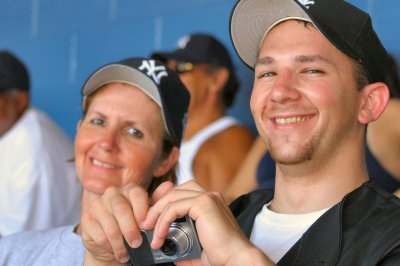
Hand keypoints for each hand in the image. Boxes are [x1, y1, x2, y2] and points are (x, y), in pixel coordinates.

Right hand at [81, 182, 172, 264]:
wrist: (115, 243)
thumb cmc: (135, 226)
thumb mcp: (149, 215)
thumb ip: (158, 202)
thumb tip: (169, 185)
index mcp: (129, 189)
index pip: (136, 194)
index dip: (142, 211)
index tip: (146, 226)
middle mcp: (112, 194)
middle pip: (121, 209)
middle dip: (130, 229)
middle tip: (137, 243)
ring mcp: (97, 205)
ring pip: (110, 225)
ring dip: (120, 243)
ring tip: (127, 253)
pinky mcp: (87, 220)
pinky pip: (98, 235)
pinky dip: (109, 246)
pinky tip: (115, 251)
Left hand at [141, 180, 273, 265]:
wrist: (235, 260)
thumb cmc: (219, 256)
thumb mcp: (194, 246)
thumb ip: (180, 241)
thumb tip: (163, 244)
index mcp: (210, 202)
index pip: (181, 191)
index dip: (164, 200)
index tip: (152, 217)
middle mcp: (209, 196)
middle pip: (174, 190)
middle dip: (156, 203)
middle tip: (146, 222)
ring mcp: (208, 197)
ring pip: (172, 196)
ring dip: (156, 213)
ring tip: (148, 229)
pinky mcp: (204, 203)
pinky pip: (174, 207)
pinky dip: (162, 220)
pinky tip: (159, 235)